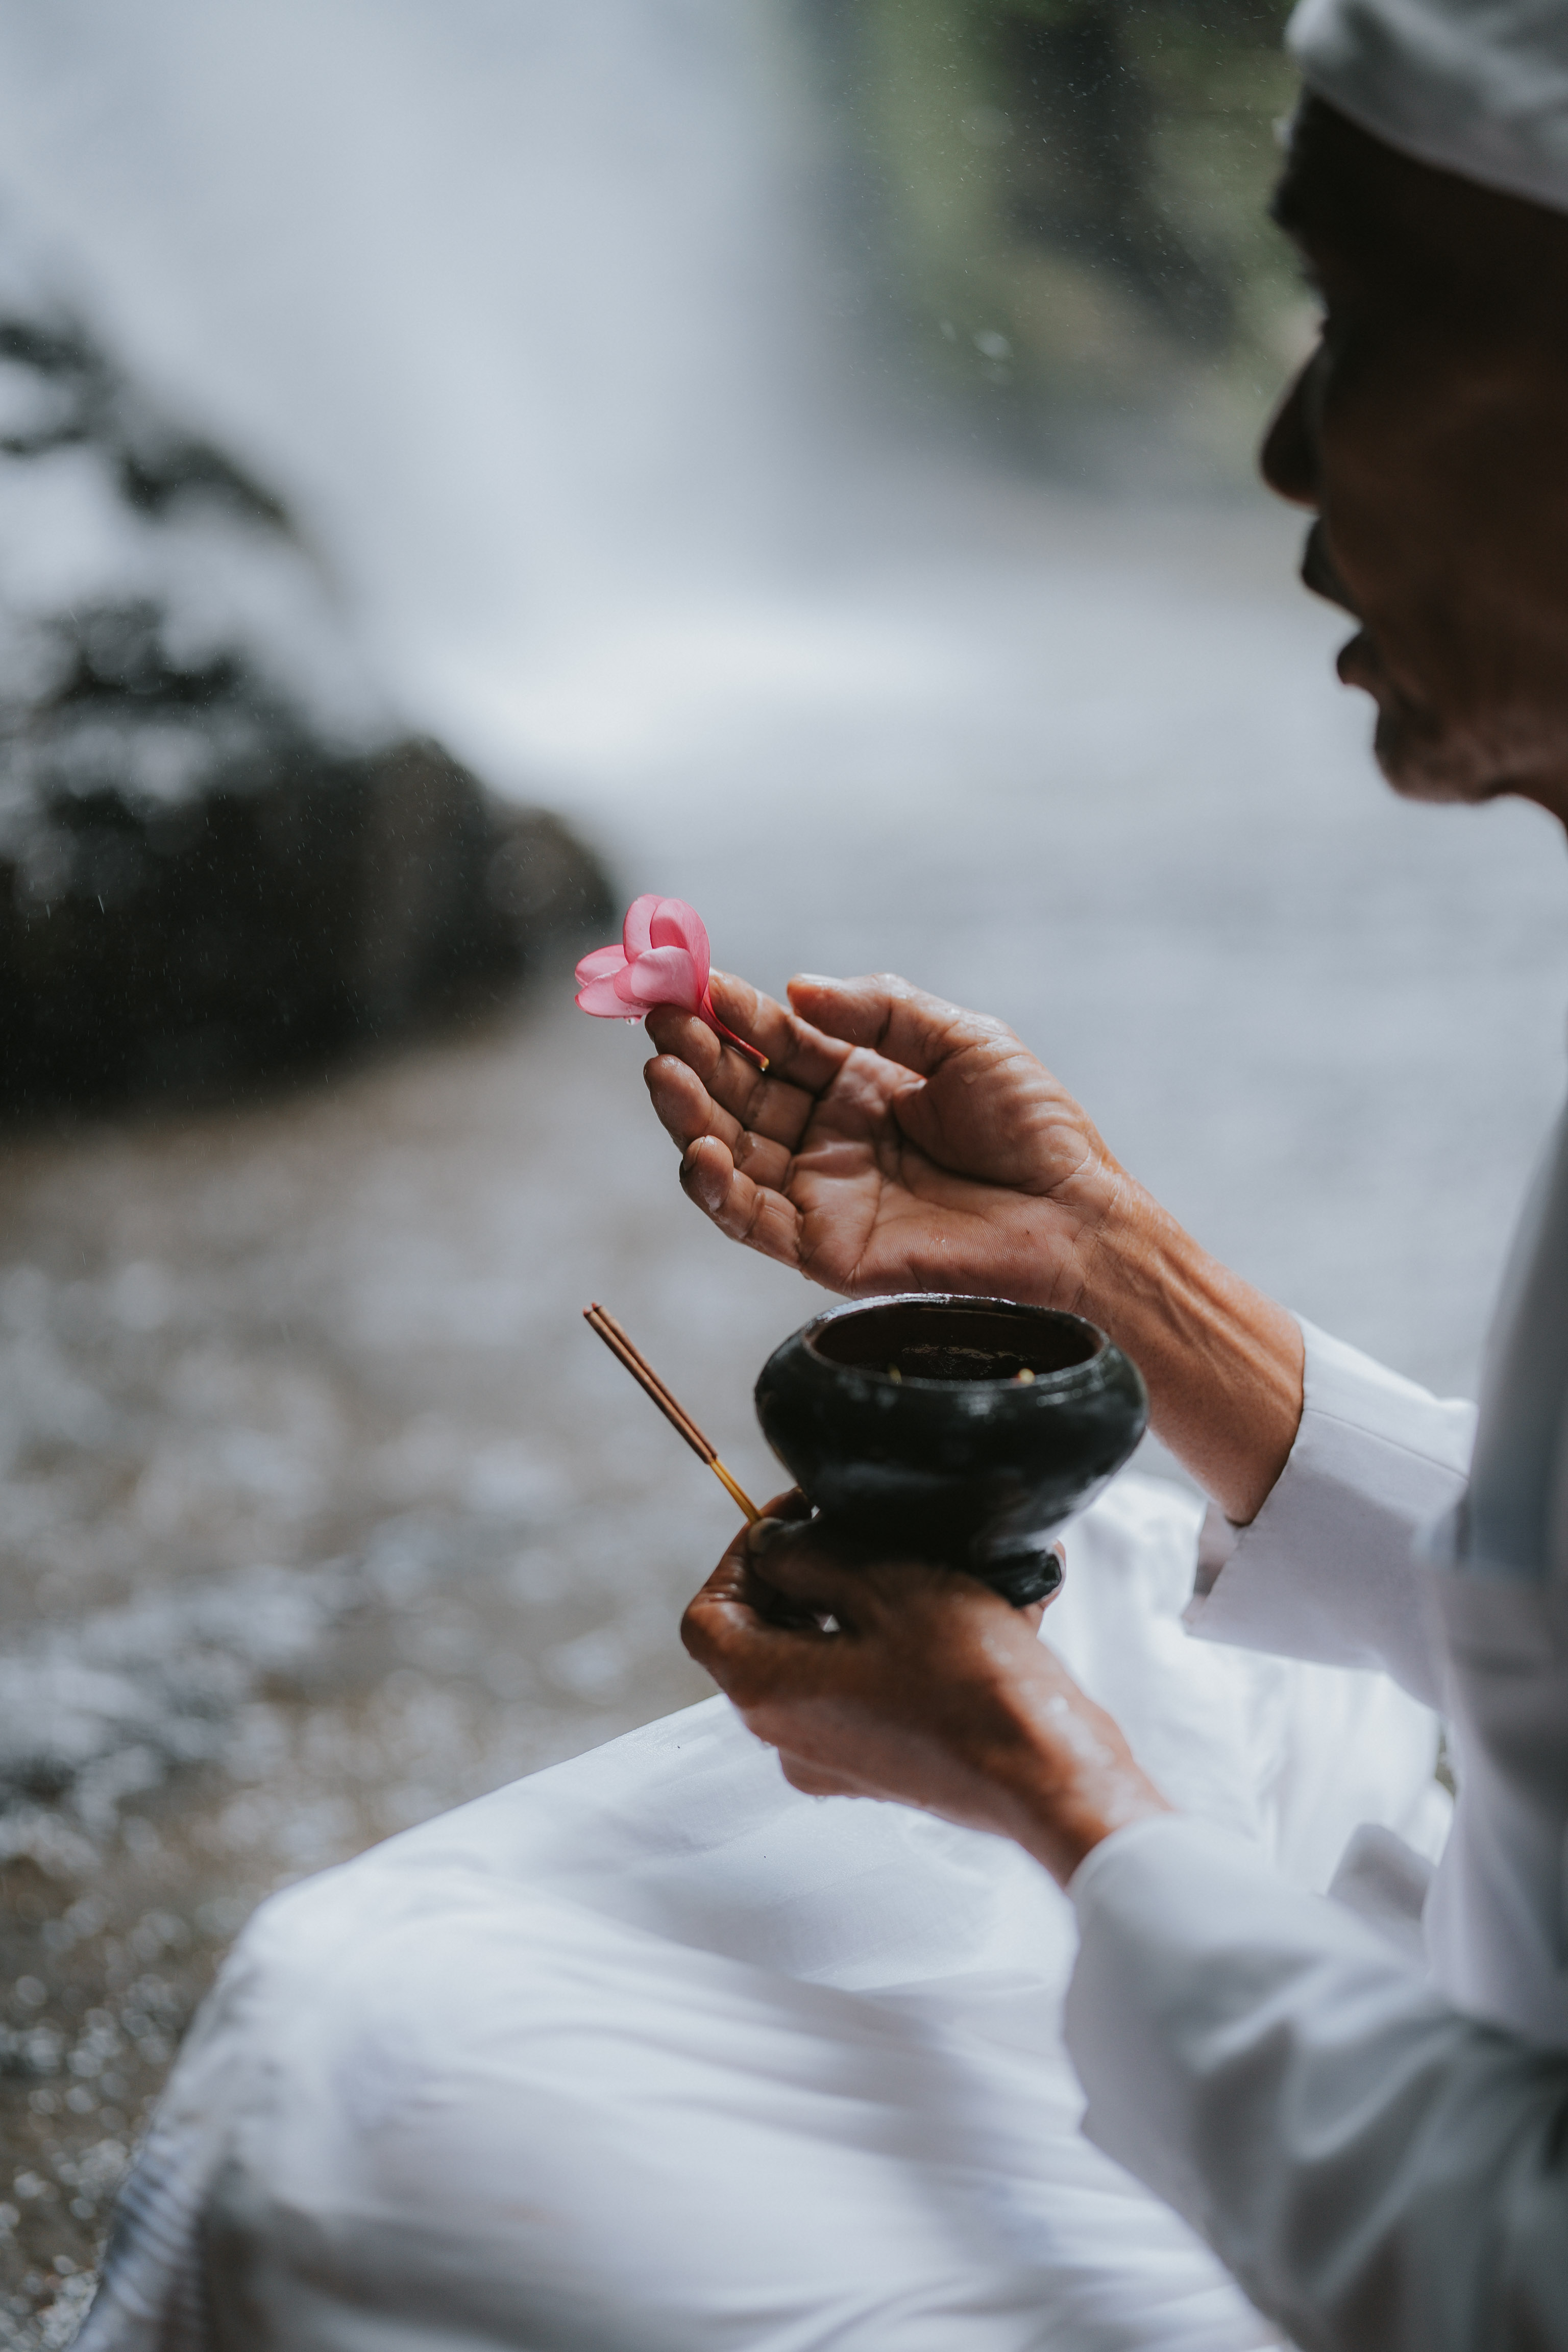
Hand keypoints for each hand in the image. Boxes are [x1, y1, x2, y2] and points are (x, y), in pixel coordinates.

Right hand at [645, 970, 1124, 1309]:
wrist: (1077, 1216)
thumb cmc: (1035, 1128)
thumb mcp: (966, 1039)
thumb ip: (882, 1011)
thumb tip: (797, 990)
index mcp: (859, 1082)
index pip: (774, 1040)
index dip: (729, 1010)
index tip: (685, 977)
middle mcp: (828, 1136)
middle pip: (739, 1091)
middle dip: (695, 1053)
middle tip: (659, 1016)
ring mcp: (821, 1193)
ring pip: (730, 1151)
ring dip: (688, 1113)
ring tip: (662, 1070)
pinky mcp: (824, 1249)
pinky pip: (751, 1220)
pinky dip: (715, 1190)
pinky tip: (697, 1152)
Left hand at [682, 1496, 1170, 1886]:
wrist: (1048, 1773)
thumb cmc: (969, 1681)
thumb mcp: (884, 1585)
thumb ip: (808, 1554)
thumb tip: (772, 1544)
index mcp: (767, 1692)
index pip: (708, 1613)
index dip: (742, 1554)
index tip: (798, 1515)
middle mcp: (784, 1736)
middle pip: (760, 1634)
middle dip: (804, 1570)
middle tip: (855, 1527)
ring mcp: (831, 1758)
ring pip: (816, 1657)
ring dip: (853, 1601)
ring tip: (913, 1559)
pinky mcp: (879, 1766)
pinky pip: (862, 1688)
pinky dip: (889, 1643)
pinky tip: (946, 1606)